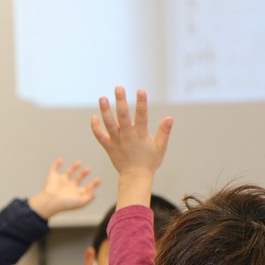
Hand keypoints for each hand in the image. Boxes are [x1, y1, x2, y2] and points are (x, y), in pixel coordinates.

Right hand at [28, 159, 99, 219]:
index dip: (93, 184)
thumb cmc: (66, 203)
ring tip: (79, 162)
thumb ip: (89, 197)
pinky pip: (54, 168)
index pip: (86, 188)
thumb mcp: (81, 201)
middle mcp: (68, 187)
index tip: (98, 179)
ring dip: (73, 167)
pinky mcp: (52, 177)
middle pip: (78, 179)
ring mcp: (60, 181)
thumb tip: (94, 191)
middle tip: (88, 169)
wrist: (51, 201)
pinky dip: (56, 164)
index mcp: (76, 193)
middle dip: (83, 174)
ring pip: (68, 172)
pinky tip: (61, 160)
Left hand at [91, 87, 171, 207]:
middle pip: (123, 116)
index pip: (142, 116)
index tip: (141, 90)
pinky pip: (100, 136)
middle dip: (121, 101)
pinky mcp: (109, 147)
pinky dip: (95, 127)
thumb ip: (164, 132)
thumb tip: (170, 117)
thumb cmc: (150, 162)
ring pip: (109, 123)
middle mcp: (128, 136)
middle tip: (118, 87)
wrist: (136, 177)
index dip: (142, 102)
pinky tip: (94, 116)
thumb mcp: (161, 147)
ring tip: (102, 98)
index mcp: (141, 135)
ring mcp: (117, 141)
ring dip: (105, 110)